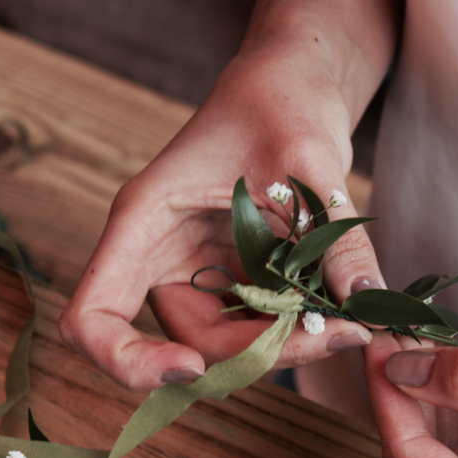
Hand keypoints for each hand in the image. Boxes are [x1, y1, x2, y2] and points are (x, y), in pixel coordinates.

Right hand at [60, 1, 397, 390]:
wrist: (294, 89)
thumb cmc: (279, 104)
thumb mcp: (310, 162)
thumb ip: (334, 233)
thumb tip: (364, 297)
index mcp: (145, 224)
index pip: (93, 317)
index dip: (128, 360)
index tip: (190, 368)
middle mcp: (163, 259)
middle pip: (188, 343)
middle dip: (260, 353)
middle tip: (339, 334)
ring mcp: (201, 274)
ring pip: (232, 346)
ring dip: (288, 347)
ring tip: (352, 325)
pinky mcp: (239, 280)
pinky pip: (261, 327)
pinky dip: (300, 330)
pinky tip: (344, 313)